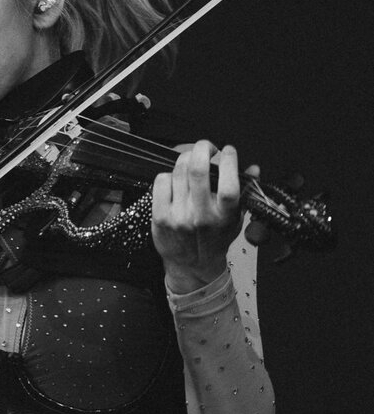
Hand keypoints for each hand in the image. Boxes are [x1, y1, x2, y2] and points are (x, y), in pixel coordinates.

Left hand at [152, 141, 253, 292]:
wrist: (192, 266)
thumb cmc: (215, 240)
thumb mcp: (236, 219)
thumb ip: (246, 193)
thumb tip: (253, 169)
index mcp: (224, 216)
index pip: (228, 185)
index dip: (228, 161)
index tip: (228, 151)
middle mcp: (201, 216)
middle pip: (198, 171)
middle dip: (202, 149)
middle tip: (206, 147)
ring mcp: (178, 216)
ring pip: (179, 171)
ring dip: (186, 159)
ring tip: (191, 162)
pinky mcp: (160, 216)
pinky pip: (161, 181)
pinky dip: (168, 174)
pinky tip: (175, 180)